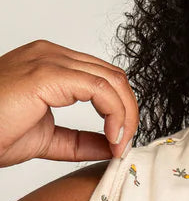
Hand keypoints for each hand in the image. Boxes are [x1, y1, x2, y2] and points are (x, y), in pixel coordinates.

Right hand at [0, 39, 139, 167]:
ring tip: (119, 144)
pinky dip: (115, 114)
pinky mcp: (46, 74)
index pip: (102, 77)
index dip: (120, 110)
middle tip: (125, 145)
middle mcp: (50, 55)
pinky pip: (100, 88)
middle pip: (112, 76)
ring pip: (112, 80)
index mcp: (49, 64)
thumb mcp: (46, 138)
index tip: (120, 143)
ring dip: (126, 115)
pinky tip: (112, 137)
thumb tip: (111, 145)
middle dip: (129, 112)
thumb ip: (80, 140)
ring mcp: (48, 60)